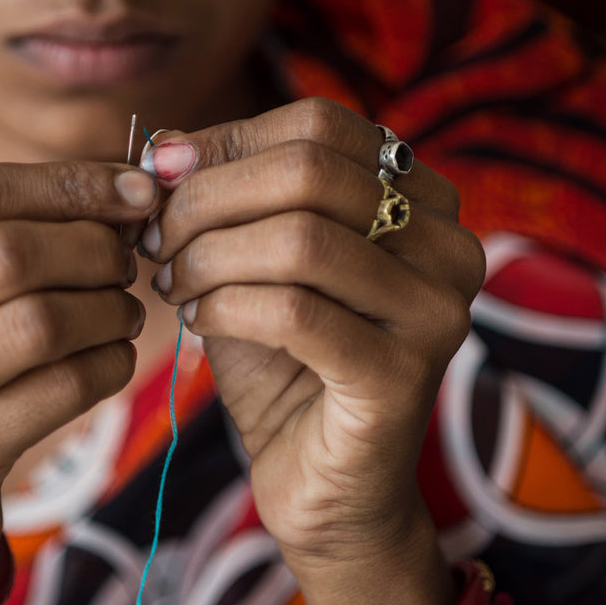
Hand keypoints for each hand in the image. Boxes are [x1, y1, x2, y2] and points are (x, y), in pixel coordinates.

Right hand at [0, 161, 159, 586]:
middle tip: (125, 262)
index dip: (70, 184)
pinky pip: (60, 390)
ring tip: (123, 311)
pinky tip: (113, 356)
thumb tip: (127, 189)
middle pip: (8, 254)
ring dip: (108, 308)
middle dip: (94, 249)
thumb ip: (3, 229)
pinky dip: (108, 363)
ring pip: (39, 322)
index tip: (135, 191)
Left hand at [139, 97, 485, 564]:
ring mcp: (437, 311)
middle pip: (310, 171)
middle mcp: (448, 244)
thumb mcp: (247, 259)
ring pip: (301, 240)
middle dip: (208, 200)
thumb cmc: (282, 357)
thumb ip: (221, 199)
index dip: (227, 143)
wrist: (320, 479)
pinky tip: (196, 321)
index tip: (162, 179)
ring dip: (210, 256)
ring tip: (172, 284)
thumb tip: (165, 147)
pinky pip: (295, 311)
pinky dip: (225, 307)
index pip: (319, 125)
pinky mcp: (405, 376)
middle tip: (157, 240)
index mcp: (421, 198)